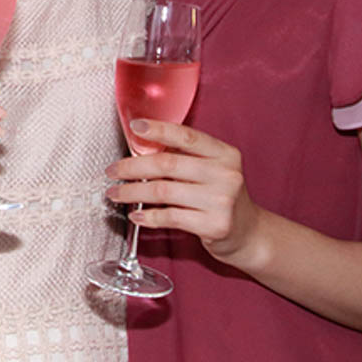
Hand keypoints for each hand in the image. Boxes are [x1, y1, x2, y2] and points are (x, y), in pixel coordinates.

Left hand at [105, 119, 260, 264]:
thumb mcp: (213, 170)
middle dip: (132, 167)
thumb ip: (185, 156)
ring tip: (116, 194)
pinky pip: (170, 217)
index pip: (187, 136)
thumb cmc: (222, 197)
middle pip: (168, 164)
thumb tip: (144, 144)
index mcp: (225, 154)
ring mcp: (222, 200)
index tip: (135, 128)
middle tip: (113, 171)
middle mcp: (226, 174)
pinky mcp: (215, 225)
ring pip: (164, 191)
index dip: (159, 130)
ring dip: (132, 193)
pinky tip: (136, 215)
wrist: (249, 233)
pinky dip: (148, 217)